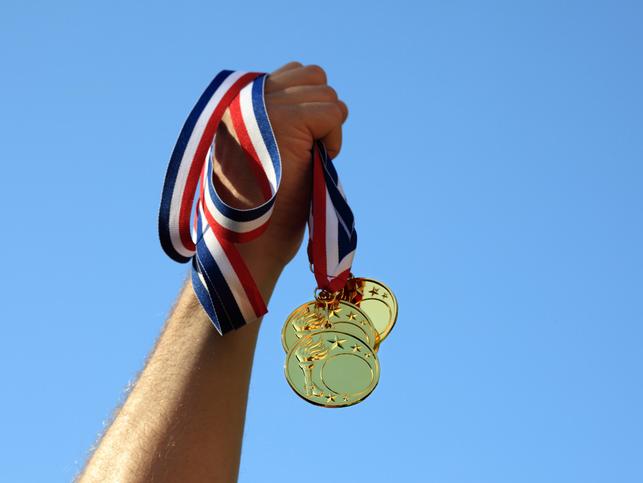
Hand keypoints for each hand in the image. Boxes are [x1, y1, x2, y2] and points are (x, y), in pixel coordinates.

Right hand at [213, 62, 348, 273]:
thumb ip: (274, 119)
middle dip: (320, 114)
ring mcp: (266, 106)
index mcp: (236, 103)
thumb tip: (314, 94)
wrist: (246, 243)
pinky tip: (316, 162)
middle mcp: (246, 98)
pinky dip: (333, 139)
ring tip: (308, 160)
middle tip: (308, 153)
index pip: (291, 74)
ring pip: (326, 93)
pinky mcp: (288, 120)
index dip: (308, 107)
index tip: (299, 145)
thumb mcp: (258, 153)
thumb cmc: (257, 210)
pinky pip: (333, 112)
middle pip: (313, 76)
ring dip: (327, 128)